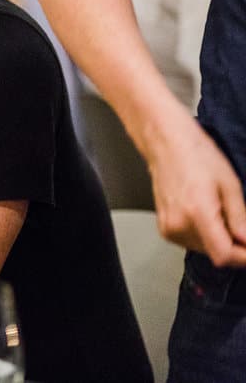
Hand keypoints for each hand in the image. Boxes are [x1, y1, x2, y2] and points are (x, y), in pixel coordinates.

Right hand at [148, 110, 245, 266]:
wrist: (166, 145)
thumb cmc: (196, 156)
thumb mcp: (230, 185)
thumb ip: (240, 218)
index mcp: (197, 213)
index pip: (224, 255)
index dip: (245, 258)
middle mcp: (178, 224)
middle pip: (216, 254)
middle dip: (236, 247)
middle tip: (244, 229)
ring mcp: (168, 228)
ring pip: (205, 250)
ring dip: (221, 242)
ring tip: (223, 216)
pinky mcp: (165, 228)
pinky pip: (192, 243)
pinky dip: (206, 237)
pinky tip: (209, 217)